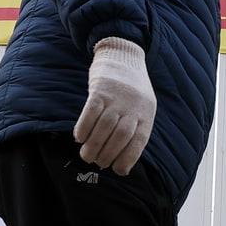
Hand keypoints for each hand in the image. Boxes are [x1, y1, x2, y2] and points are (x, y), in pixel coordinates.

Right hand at [74, 37, 155, 174]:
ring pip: (104, 127)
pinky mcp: (100, 89)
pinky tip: (79, 137)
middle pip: (120, 136)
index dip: (128, 158)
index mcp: (146, 112)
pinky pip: (90, 112)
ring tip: (87, 155)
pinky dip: (83, 127)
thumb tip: (123, 157)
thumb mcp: (144, 106)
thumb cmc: (133, 89)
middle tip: (99, 163)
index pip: (139, 141)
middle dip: (108, 154)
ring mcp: (116, 97)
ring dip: (93, 145)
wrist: (123, 55)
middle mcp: (132, 106)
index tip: (119, 170)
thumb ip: (136, 127)